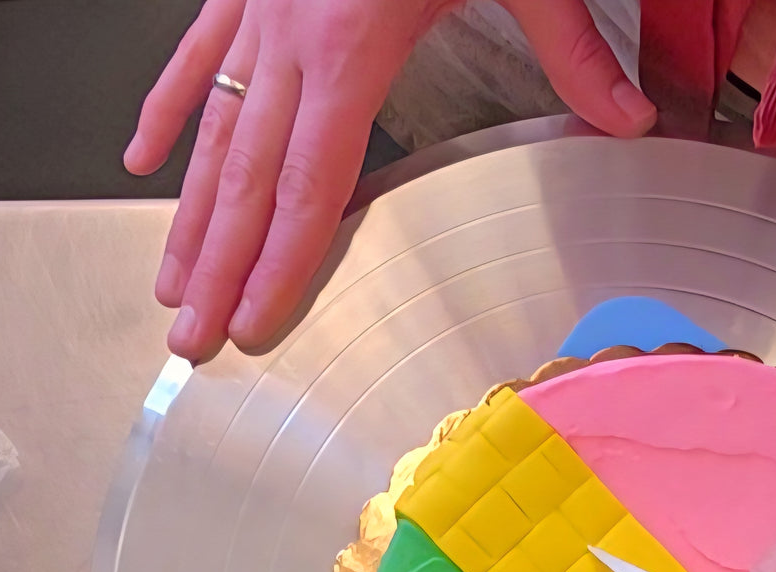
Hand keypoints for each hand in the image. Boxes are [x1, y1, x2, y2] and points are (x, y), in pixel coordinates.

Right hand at [125, 0, 655, 361]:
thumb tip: (629, 118)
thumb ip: (571, 50)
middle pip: (247, 178)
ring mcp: (260, 9)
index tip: (254, 320)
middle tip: (192, 336)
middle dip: (218, 266)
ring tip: (170, 280)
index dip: (280, 262)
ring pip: (211, 130)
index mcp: (350, 42)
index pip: (312, 183)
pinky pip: (197, 57)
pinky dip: (171, 109)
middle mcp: (290, 33)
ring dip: (189, 213)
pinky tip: (146, 159)